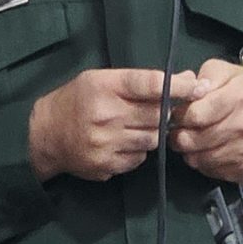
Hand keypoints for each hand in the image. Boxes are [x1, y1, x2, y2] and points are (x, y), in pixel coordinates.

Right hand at [29, 68, 201, 180]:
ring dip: (151, 133)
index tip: (198, 86)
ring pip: (152, 139)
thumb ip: (140, 81)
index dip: (179, 85)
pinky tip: (122, 142)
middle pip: (157, 115)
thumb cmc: (76, 100)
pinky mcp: (106, 165)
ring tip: (134, 126)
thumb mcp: (101, 80)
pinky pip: (139, 158)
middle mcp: (106, 115)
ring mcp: (106, 143)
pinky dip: (138, 151)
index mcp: (104, 86)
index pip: (151, 84)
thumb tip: (188, 78)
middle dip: (164, 112)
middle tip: (159, 110)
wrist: (44, 135)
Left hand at [170, 58, 242, 184]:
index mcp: (238, 97)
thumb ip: (206, 76)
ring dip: (191, 151)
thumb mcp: (231, 74)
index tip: (178, 114)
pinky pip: (212, 171)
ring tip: (195, 141)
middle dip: (179, 136)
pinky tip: (211, 151)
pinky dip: (205, 163)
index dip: (179, 116)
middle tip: (181, 131)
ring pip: (198, 159)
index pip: (194, 115)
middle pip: (192, 140)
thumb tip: (188, 88)